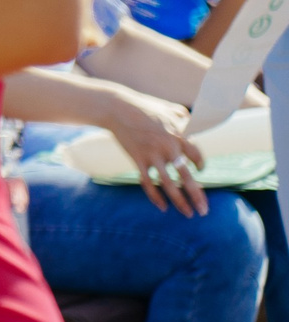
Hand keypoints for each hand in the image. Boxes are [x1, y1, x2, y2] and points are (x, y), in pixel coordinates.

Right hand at [100, 90, 209, 216]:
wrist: (117, 108)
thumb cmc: (145, 107)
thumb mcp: (172, 108)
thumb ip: (187, 120)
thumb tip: (198, 129)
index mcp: (180, 134)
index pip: (197, 157)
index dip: (201, 166)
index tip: (200, 171)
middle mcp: (168, 147)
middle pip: (186, 177)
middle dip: (197, 196)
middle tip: (204, 211)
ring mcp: (152, 155)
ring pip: (168, 185)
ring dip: (180, 202)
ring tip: (188, 214)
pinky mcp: (137, 159)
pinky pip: (148, 183)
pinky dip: (155, 197)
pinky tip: (162, 207)